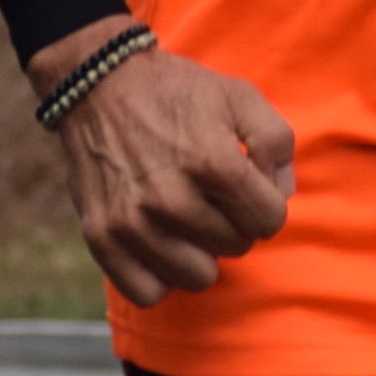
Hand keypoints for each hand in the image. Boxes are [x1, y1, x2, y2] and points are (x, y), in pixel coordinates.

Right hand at [33, 22, 294, 308]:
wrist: (96, 83)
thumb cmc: (175, 92)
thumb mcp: (240, 96)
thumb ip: (277, 143)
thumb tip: (279, 195)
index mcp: (213, 164)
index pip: (270, 222)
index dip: (262, 202)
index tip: (241, 184)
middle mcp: (172, 199)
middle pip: (236, 248)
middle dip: (230, 222)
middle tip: (206, 193)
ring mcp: (132, 222)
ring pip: (197, 277)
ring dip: (198, 252)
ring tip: (183, 219)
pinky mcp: (101, 237)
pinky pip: (147, 292)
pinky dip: (158, 275)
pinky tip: (157, 244)